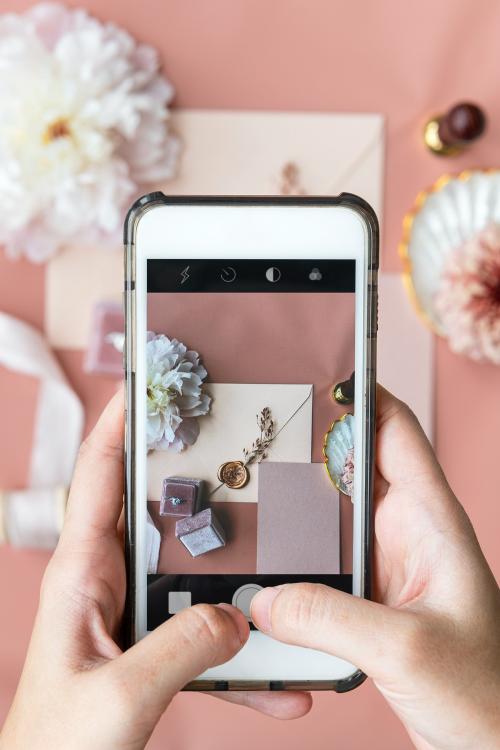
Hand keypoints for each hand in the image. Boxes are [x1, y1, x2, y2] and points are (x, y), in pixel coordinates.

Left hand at [0, 391, 253, 749]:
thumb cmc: (57, 749)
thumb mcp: (119, 698)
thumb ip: (182, 650)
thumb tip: (238, 614)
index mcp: (81, 576)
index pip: (98, 478)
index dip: (117, 425)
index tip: (145, 383)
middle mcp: (104, 583)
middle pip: (149, 507)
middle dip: (185, 471)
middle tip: (225, 437)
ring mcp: (128, 613)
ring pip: (187, 569)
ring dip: (228, 566)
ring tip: (275, 546)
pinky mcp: (148, 647)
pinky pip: (201, 633)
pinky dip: (238, 653)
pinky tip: (277, 682)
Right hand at [250, 386, 499, 749]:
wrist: (491, 747)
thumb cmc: (486, 697)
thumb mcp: (406, 651)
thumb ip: (332, 620)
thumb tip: (264, 601)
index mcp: (431, 521)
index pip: (397, 433)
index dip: (363, 396)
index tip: (319, 373)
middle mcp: (406, 535)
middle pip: (352, 468)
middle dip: (311, 445)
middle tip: (260, 431)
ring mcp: (384, 567)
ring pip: (332, 515)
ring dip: (296, 504)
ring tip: (249, 488)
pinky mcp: (367, 600)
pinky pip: (322, 560)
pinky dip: (293, 554)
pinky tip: (264, 560)